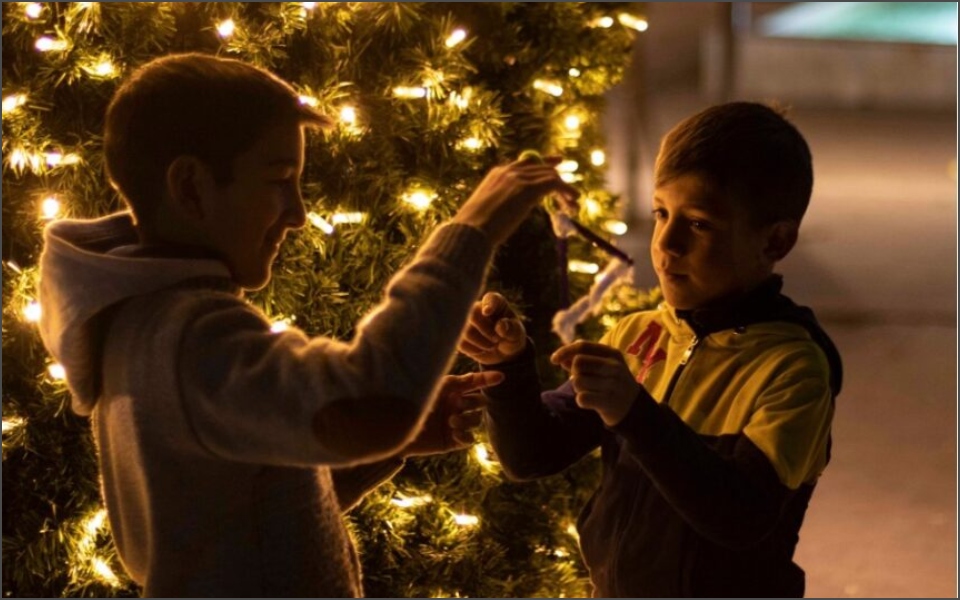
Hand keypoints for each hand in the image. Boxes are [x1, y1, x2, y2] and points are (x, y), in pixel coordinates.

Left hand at [401, 371, 502, 456]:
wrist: (393, 430)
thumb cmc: (409, 402)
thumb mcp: (432, 388)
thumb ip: (454, 382)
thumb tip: (474, 375)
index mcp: (449, 390)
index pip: (473, 383)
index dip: (487, 379)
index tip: (501, 377)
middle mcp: (454, 405)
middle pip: (478, 402)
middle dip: (474, 403)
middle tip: (460, 405)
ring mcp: (453, 423)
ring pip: (475, 421)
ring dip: (467, 420)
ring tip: (452, 422)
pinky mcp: (450, 441)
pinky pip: (468, 439)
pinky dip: (465, 436)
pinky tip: (456, 434)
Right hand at [452, 156, 578, 245]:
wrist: (471, 231)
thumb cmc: (474, 228)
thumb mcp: (486, 211)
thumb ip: (498, 205)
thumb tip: (503, 214)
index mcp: (497, 174)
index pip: (526, 162)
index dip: (544, 163)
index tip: (557, 164)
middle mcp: (509, 171)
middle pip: (542, 168)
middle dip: (557, 181)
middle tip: (570, 197)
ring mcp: (518, 178)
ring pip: (551, 175)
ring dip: (565, 190)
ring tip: (574, 206)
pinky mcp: (528, 188)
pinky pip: (555, 183)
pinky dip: (567, 191)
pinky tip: (573, 202)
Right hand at [458, 292, 527, 364]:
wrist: (504, 353)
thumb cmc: (511, 337)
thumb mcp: (517, 334)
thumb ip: (511, 329)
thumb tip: (501, 326)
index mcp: (495, 302)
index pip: (490, 299)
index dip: (487, 304)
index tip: (487, 312)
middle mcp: (478, 308)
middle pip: (472, 314)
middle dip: (485, 329)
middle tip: (497, 339)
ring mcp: (466, 321)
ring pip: (465, 331)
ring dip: (481, 342)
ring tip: (492, 345)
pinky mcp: (459, 335)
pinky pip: (461, 343)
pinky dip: (473, 349)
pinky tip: (481, 349)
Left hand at [551, 341, 639, 426]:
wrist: (634, 407)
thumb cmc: (612, 383)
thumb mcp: (603, 366)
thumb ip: (583, 359)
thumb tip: (560, 359)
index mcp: (612, 354)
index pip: (582, 346)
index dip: (564, 351)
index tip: (554, 360)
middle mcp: (614, 367)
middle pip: (577, 363)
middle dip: (574, 373)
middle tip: (583, 380)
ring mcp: (613, 385)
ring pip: (577, 381)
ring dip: (578, 388)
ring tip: (590, 391)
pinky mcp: (609, 402)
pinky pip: (581, 398)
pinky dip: (582, 401)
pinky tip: (592, 402)